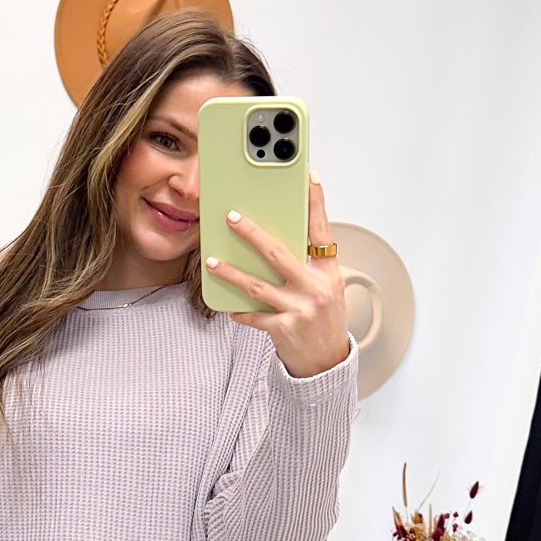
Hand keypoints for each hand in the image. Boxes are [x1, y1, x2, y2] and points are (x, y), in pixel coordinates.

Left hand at [205, 172, 350, 378]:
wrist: (327, 362)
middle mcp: (315, 288)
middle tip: (231, 218)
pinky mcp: (283, 329)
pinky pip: (253, 315)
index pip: (322, 232)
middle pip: (278, 254)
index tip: (308, 178)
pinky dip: (239, 310)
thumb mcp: (326, 287)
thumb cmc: (324, 320)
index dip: (315, 204)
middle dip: (252, 233)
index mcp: (328, 273)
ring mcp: (299, 309)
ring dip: (231, 272)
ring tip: (212, 261)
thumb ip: (308, 264)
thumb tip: (277, 239)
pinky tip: (227, 305)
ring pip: (257, 285)